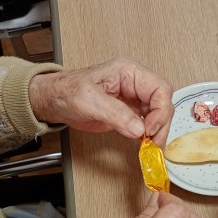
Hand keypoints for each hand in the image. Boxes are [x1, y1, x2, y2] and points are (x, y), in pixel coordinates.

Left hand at [28, 58, 173, 145]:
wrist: (54, 101)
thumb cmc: (66, 91)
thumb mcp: (89, 101)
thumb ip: (116, 114)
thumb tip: (139, 128)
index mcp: (128, 71)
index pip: (159, 88)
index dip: (160, 110)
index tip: (150, 129)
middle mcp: (134, 83)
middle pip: (162, 102)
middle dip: (161, 123)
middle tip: (153, 142)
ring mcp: (132, 98)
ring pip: (157, 114)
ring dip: (157, 131)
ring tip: (150, 145)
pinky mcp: (128, 113)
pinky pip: (146, 123)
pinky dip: (148, 135)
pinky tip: (144, 143)